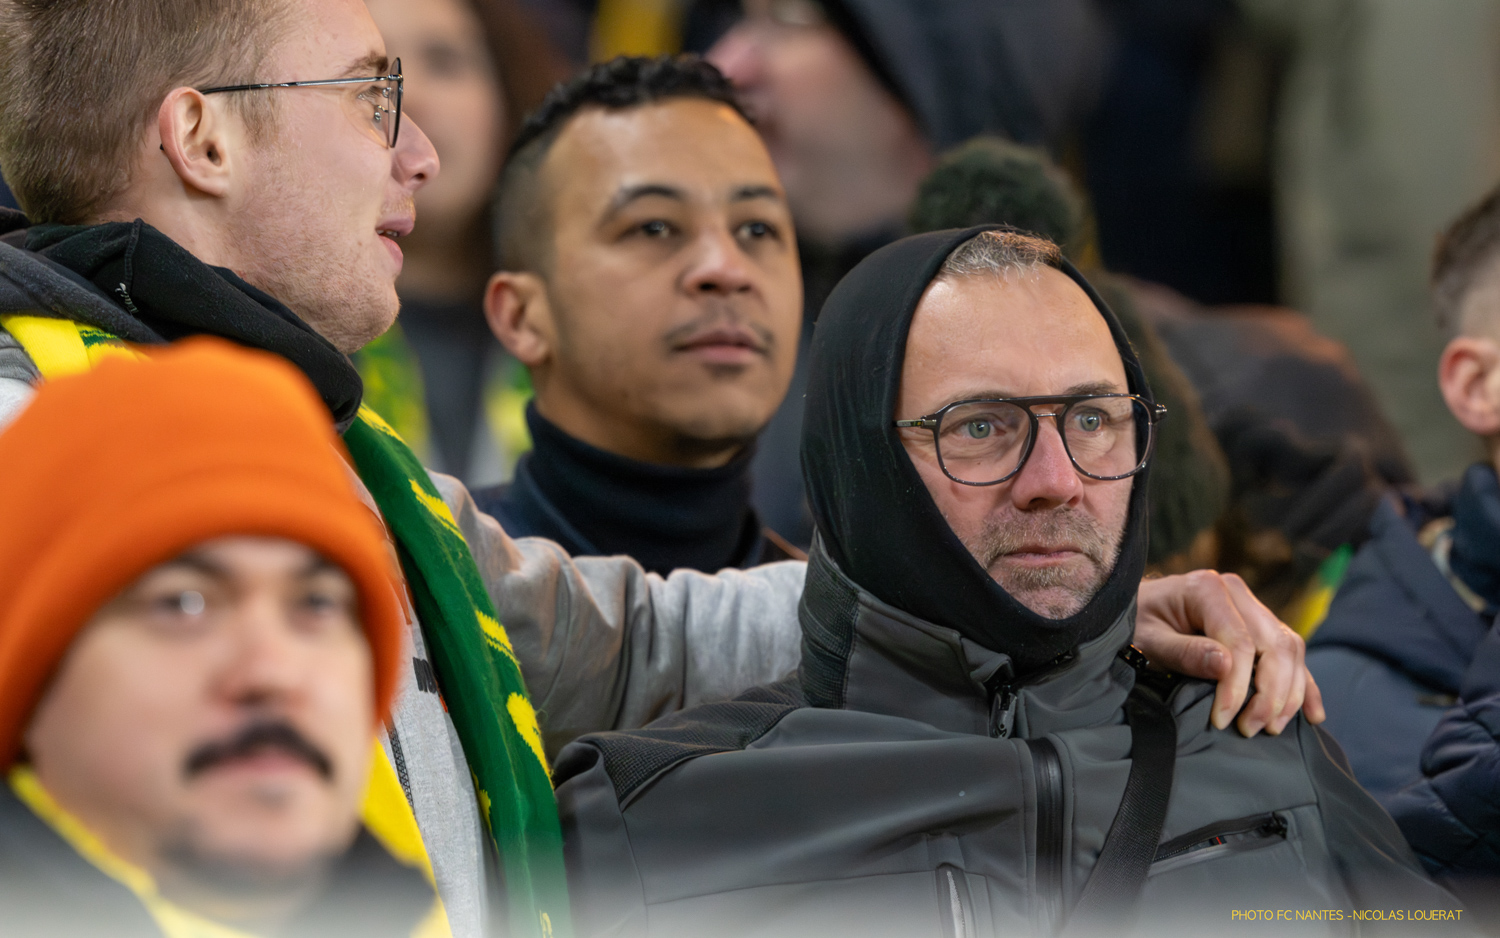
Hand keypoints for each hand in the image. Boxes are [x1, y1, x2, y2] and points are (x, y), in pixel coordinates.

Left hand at [1133, 570, 1325, 736]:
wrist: (1134, 608)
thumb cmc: (1136, 624)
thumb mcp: (1149, 639)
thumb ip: (1185, 652)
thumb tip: (1227, 666)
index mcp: (1208, 588)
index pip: (1241, 642)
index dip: (1238, 685)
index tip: (1224, 719)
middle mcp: (1236, 592)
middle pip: (1275, 645)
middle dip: (1269, 694)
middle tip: (1250, 729)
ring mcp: (1251, 606)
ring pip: (1290, 649)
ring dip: (1289, 693)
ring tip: (1271, 727)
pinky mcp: (1259, 624)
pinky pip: (1292, 653)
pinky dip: (1304, 684)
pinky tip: (1312, 714)